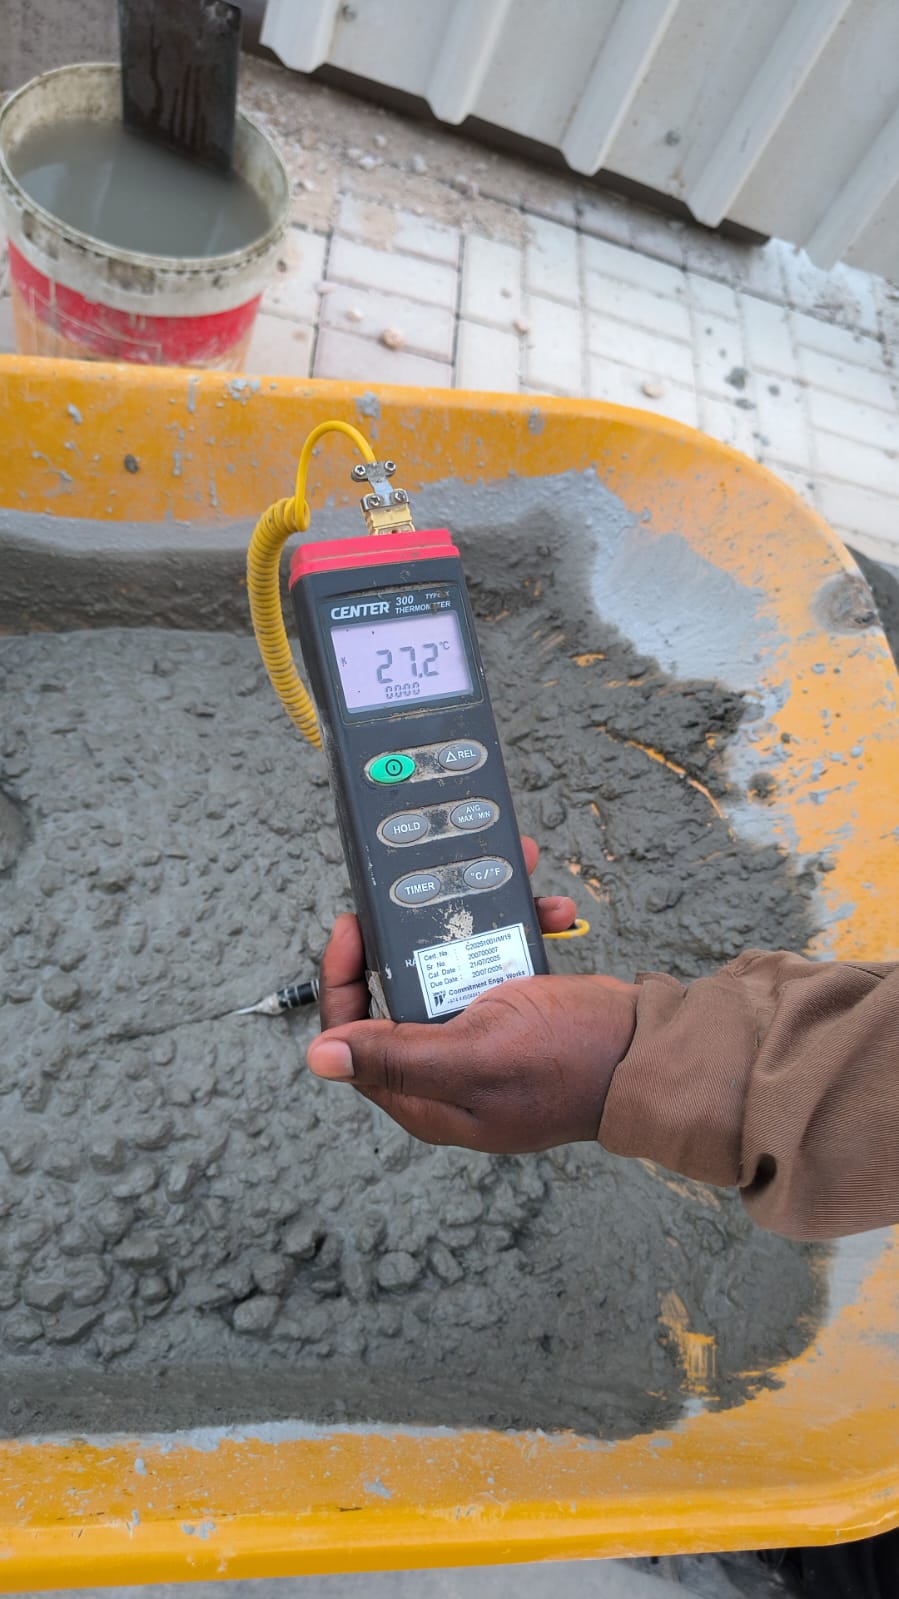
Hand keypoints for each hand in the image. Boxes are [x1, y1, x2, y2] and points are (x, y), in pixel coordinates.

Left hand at [306, 840, 638, 1153]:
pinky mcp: (518, 1015)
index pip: (353, 1036)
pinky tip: (549, 909)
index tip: (355, 924)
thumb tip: (320, 1059)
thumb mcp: (477, 1051)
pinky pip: (499, 960)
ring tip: (505, 876)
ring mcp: (484, 1041)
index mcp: (426, 1093)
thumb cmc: (572, 1060)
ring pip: (454, 964)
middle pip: (402, 989)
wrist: (653, 1052)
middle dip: (418, 928)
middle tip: (426, 886)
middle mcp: (447, 1069)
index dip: (345, 978)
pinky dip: (520, 928)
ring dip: (477, 918)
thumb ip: (399, 1056)